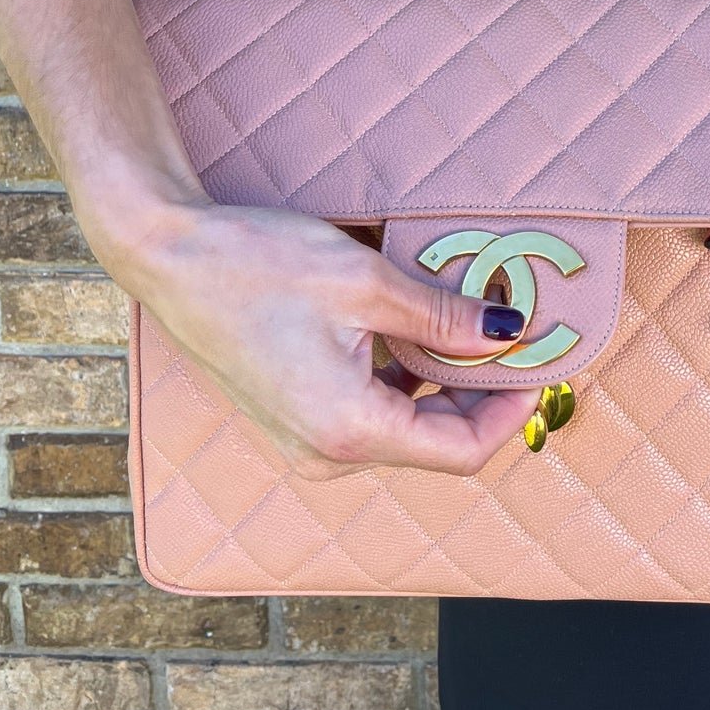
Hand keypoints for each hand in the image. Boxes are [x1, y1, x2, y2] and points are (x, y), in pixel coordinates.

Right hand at [100, 196, 541, 478]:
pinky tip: (419, 331)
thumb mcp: (367, 283)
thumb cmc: (258, 263)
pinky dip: (405, 381)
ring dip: (445, 384)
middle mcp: (325, 454)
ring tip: (471, 324)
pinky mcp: (293, 419)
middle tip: (516, 335)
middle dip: (483, 394)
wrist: (168, 256)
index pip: (463, 451)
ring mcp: (305, 442)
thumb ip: (445, 318)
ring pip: (405, 428)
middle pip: (437, 443)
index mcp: (348, 430)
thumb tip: (511, 336)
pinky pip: (369, 414)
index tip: (540, 364)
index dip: (512, 412)